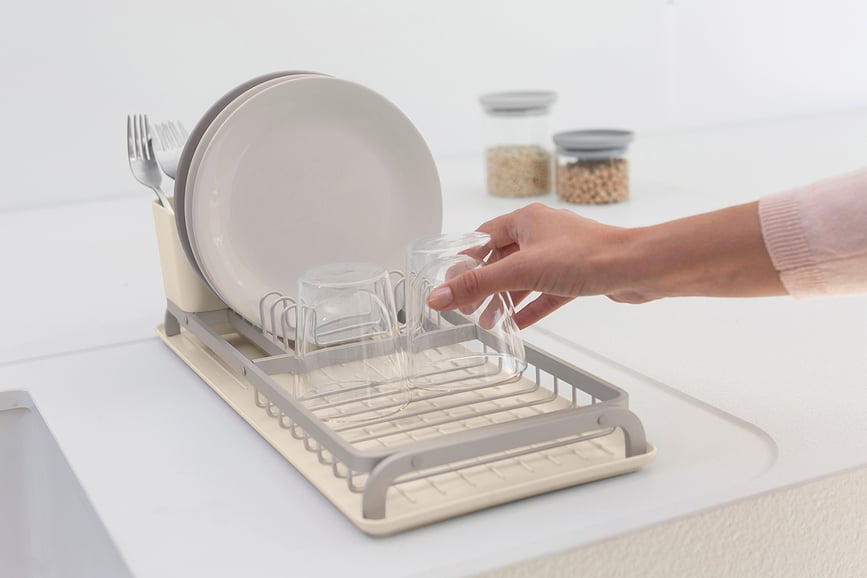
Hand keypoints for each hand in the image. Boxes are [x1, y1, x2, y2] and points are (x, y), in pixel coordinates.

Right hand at [426, 203, 644, 327]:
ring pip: (524, 278)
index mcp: (526, 220)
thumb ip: (479, 285)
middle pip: (502, 260)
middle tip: (467, 308)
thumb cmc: (587, 256)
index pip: (483, 238)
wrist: (637, 268)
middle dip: (484, 286)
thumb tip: (439, 296)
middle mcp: (543, 233)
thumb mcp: (522, 271)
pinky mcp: (577, 275)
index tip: (450, 283)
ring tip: (489, 322)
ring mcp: (561, 254)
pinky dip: (531, 307)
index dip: (465, 261)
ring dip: (506, 300)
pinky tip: (518, 324)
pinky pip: (546, 292)